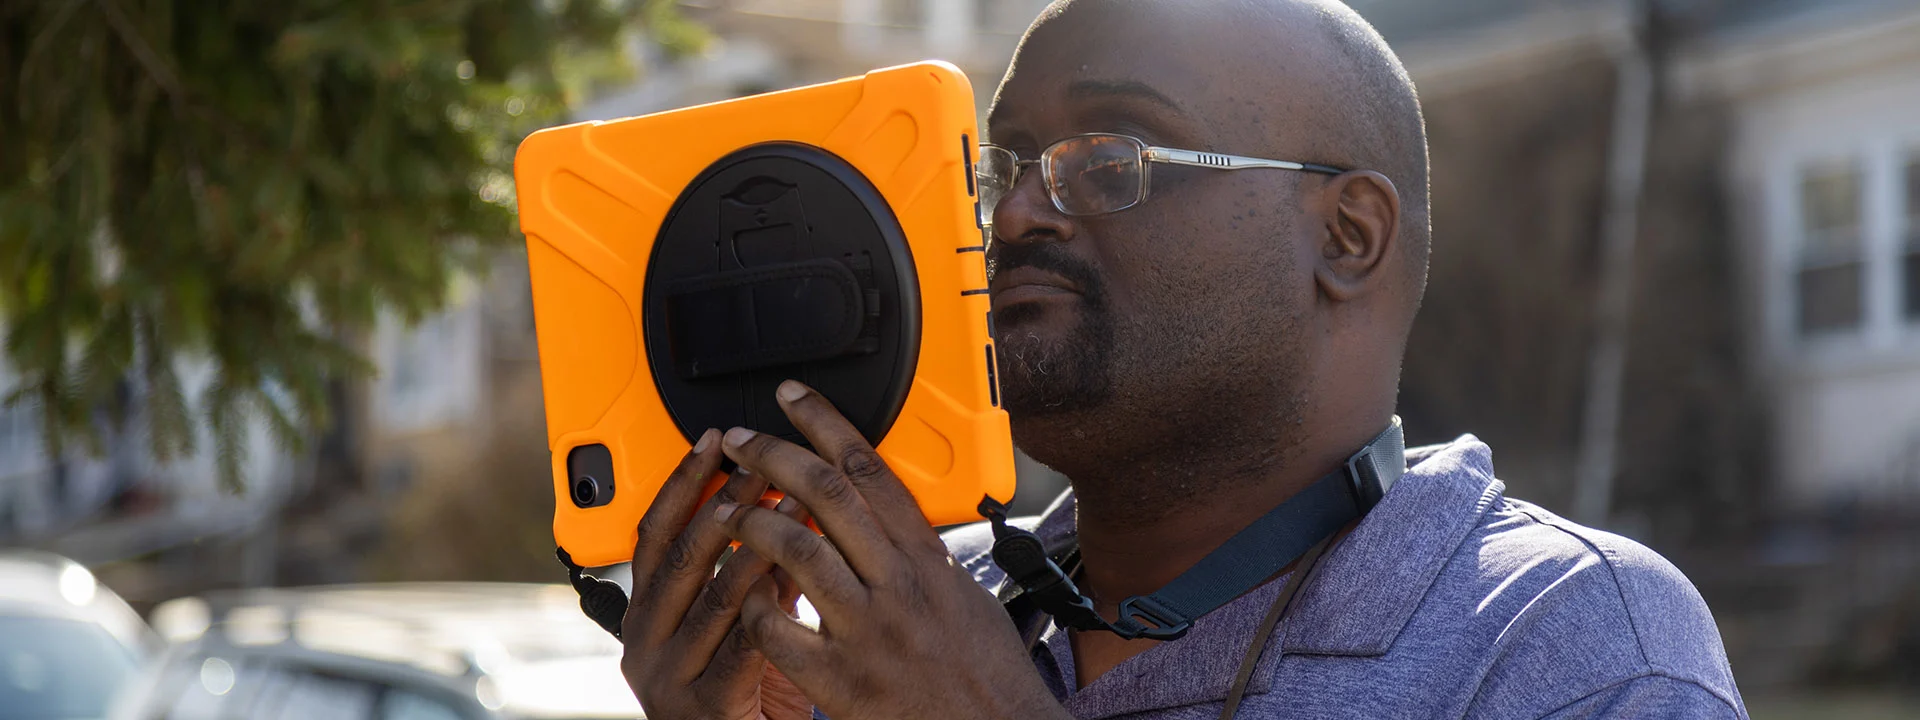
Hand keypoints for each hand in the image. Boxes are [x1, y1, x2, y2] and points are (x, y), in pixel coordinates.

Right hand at [619, 430, 814, 719]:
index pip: (651, 534)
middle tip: (762, 465)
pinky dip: (770, 607)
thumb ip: (749, 574)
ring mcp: (669, 676)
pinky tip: (795, 578)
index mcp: (644, 616)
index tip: (711, 441)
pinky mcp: (704, 706)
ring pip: (713, 595)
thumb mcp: (737, 623)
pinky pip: (742, 644)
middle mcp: (644, 643)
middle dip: (725, 504)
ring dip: (758, 544)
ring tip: (793, 507)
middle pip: (681, 556)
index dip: (682, 485)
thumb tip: (782, 502)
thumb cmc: (742, 694)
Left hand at [711, 381, 1068, 719]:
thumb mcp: (967, 598)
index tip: (795, 398)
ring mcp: (867, 632)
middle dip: (776, 455)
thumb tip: (896, 526)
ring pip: (797, 551)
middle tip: (743, 438)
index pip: (872, 470)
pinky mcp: (840, 681)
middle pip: (828, 495)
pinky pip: (778, 630)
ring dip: (753, 522)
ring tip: (728, 509)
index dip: (827, 423)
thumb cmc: (984, 675)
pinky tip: (742, 596)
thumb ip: (924, 558)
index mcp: (928, 560)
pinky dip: (754, 607)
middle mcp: (898, 586)